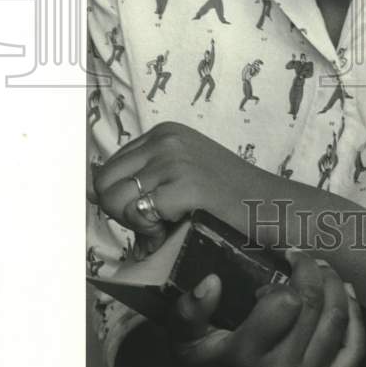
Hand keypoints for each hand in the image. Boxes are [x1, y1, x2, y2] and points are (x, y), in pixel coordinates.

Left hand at [88, 121, 240, 250]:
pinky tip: (177, 231)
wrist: (273, 205)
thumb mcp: (183, 170)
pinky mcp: (186, 185)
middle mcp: (166, 139)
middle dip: (121, 212)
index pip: (108, 169)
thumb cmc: (228, 197)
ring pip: (116, 201)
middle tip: (154, 225)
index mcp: (163, 133)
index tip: (147, 213)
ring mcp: (175, 160)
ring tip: (167, 230)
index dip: (120, 199)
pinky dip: (152, 234)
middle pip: (104, 183)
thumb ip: (146, 175)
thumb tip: (92, 190)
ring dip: (137, 226)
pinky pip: (140, 215)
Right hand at [169, 250, 364, 366]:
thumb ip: (191, 312)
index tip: (276, 271)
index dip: (284, 280)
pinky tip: (346, 294)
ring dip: (335, 285)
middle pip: (315, 303)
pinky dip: (355, 316)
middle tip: (301, 257)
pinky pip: (354, 347)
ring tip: (322, 269)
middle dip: (312, 269)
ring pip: (337, 319)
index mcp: (251, 354)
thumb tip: (212, 282)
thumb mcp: (188, 344)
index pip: (286, 302)